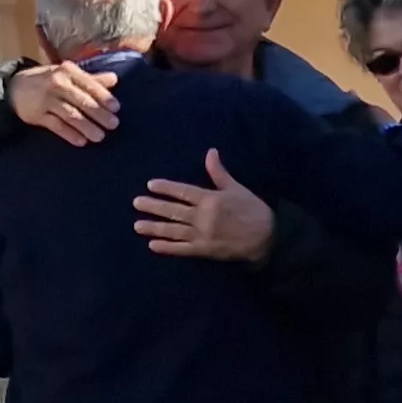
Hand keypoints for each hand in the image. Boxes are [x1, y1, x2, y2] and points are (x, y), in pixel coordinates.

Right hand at [8, 60, 120, 145]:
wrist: (14, 88)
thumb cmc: (47, 80)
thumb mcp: (67, 74)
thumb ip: (90, 78)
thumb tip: (115, 79)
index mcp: (67, 72)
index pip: (89, 84)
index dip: (104, 97)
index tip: (116, 108)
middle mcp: (57, 84)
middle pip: (82, 101)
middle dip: (99, 114)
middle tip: (113, 125)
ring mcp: (46, 100)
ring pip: (70, 115)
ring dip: (86, 127)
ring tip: (99, 137)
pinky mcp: (37, 115)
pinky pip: (56, 126)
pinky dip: (69, 134)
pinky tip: (81, 142)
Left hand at [134, 151, 274, 260]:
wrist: (266, 237)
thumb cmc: (251, 209)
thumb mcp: (236, 188)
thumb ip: (219, 172)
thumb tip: (210, 152)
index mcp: (210, 199)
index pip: (183, 192)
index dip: (166, 188)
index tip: (150, 185)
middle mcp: (202, 217)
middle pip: (173, 210)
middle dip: (153, 206)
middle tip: (136, 203)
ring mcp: (202, 235)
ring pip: (173, 230)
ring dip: (155, 228)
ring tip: (137, 226)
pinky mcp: (204, 250)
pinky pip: (182, 249)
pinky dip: (167, 248)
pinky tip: (153, 246)